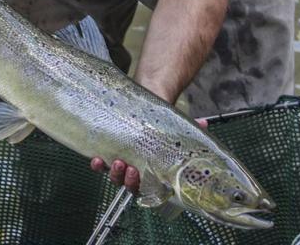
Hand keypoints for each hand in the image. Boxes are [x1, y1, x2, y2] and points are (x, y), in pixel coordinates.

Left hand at [91, 119, 207, 190]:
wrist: (147, 109)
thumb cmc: (163, 124)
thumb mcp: (178, 128)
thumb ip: (192, 129)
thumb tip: (203, 124)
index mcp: (156, 172)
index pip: (153, 189)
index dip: (150, 190)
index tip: (150, 182)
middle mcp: (138, 173)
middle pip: (132, 186)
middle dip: (130, 181)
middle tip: (132, 170)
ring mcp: (123, 165)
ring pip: (116, 178)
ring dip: (115, 174)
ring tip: (117, 162)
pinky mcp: (109, 154)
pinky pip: (100, 166)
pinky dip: (97, 165)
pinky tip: (96, 159)